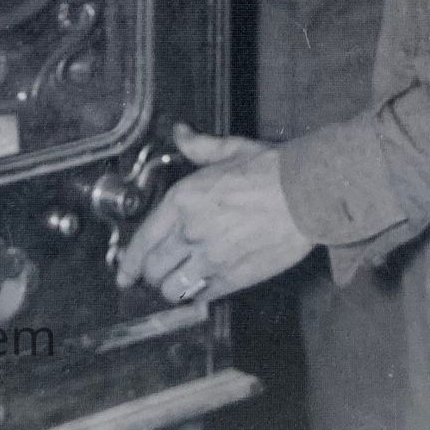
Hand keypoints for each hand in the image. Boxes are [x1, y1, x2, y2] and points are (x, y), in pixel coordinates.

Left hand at [115, 124, 314, 305]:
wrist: (307, 193)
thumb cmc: (271, 169)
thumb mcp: (230, 149)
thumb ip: (198, 145)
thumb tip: (180, 133)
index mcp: (183, 199)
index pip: (142, 241)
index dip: (127, 263)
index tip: (123, 274)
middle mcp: (191, 231)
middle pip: (153, 270)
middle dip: (150, 274)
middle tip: (157, 273)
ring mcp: (211, 258)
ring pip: (172, 289)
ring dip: (172, 288)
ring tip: (178, 283)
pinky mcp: (234, 278)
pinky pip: (201, 296)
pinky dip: (196, 295)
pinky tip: (201, 288)